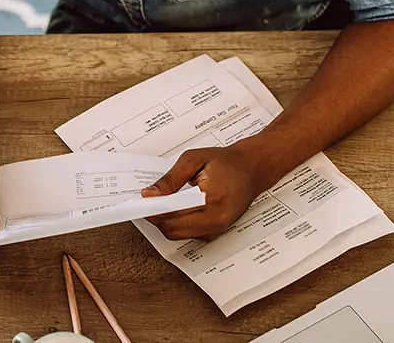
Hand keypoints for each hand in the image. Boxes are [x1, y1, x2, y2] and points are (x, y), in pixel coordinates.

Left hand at [141, 141, 269, 239]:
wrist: (253, 169)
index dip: (153, 209)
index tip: (140, 201)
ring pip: (178, 234)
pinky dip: (177, 223)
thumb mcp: (193, 160)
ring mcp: (217, 229)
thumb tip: (150, 194)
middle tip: (148, 200)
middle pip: (172, 229)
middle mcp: (216, 220)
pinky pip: (188, 233)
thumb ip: (170, 179)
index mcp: (212, 201)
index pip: (172, 214)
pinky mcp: (216, 231)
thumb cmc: (226, 162)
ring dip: (165, 221)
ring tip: (160, 202)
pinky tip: (174, 207)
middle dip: (156, 217)